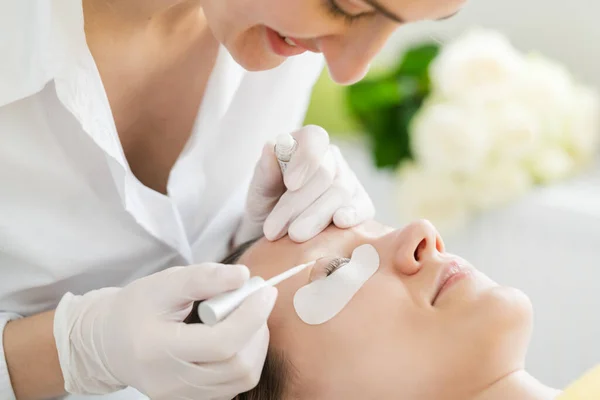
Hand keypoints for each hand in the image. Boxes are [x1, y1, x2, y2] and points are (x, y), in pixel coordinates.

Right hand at [53, 264, 276, 398]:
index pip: (222, 343)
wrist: (109, 342)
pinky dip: (247, 358)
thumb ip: (203, 278)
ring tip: (245, 316)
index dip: (252, 316)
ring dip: (256, 344)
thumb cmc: (136, 308)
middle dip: (257, 328)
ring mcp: (181, 396)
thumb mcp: (164, 283)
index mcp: (158, 349)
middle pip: (238, 365)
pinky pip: (234, 385)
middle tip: (255, 301)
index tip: (264, 291)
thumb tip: (242, 276)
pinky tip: (236, 336)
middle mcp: (171, 382)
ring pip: (242, 378)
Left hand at [235, 125, 374, 243]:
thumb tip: (270, 147)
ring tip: (294, 236)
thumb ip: (265, 172)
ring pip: (339, 192)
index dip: (305, 158)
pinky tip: (339, 222)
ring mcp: (349, 182)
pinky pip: (362, 208)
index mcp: (305, 145)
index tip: (290, 184)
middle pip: (324, 174)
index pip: (314, 138)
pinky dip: (352, 215)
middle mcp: (331, 160)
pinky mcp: (361, 205)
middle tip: (275, 228)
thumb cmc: (266, 207)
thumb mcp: (258, 192)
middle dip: (298, 202)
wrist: (275, 237)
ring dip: (316, 216)